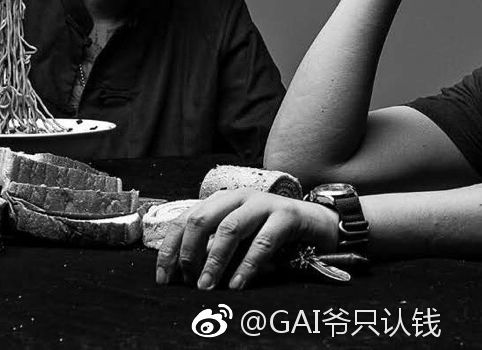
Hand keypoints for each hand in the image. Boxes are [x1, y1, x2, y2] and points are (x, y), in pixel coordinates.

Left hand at [155, 190, 338, 290]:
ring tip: (207, 286)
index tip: (164, 278)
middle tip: (190, 281)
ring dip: (214, 260)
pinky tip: (237, 284)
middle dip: (189, 252)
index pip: (185, 219)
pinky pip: (262, 241)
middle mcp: (239, 197)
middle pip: (201, 218)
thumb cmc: (273, 234)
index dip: (170, 249)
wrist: (318, 223)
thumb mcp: (241, 240)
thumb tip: (186, 275)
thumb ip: (216, 249)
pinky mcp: (286, 215)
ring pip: (229, 228)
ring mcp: (263, 203)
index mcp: (223, 201)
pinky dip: (246, 265)